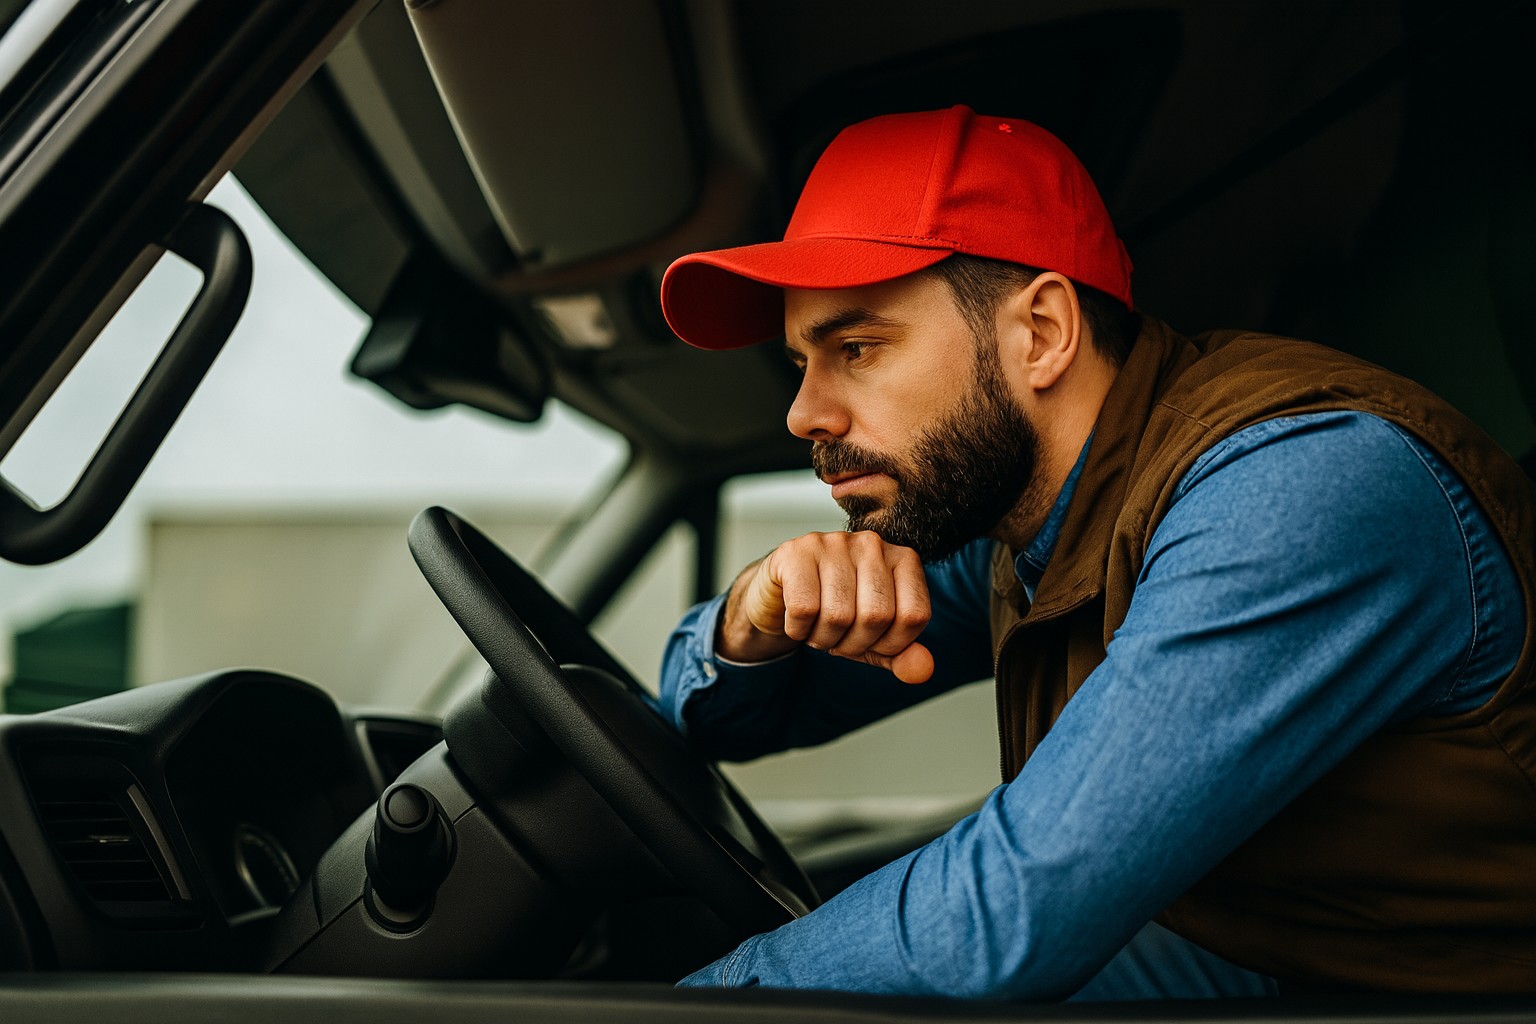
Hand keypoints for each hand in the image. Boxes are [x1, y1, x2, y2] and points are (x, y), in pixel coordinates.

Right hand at [717, 531, 933, 683]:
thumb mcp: (873, 641)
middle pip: (876, 616)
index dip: (892, 645)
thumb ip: (901, 656)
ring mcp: (833, 542)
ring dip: (823, 639)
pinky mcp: (796, 551)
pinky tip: (798, 619)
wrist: (781, 598)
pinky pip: (804, 609)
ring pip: (838, 615)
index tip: (872, 643)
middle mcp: (872, 544)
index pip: (914, 616)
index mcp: (902, 559)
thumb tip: (922, 671)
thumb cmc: (834, 613)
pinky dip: (798, 629)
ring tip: (818, 628)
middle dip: (854, 644)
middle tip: (838, 639)